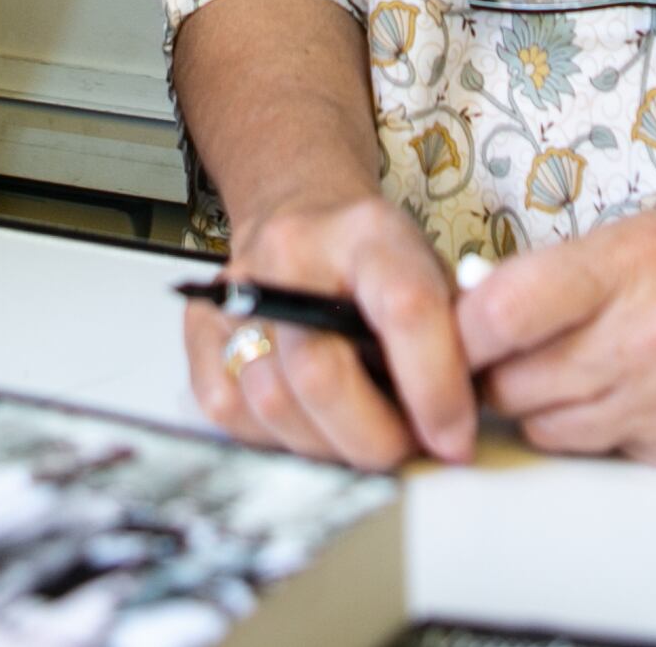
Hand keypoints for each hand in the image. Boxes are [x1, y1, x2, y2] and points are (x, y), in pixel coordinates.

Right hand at [183, 198, 477, 470]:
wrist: (301, 208)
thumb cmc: (376, 258)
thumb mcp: (434, 275)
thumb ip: (456, 339)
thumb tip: (455, 431)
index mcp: (367, 233)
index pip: (403, 309)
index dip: (435, 388)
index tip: (454, 439)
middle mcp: (290, 254)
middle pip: (319, 371)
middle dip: (373, 436)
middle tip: (406, 447)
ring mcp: (235, 289)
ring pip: (272, 402)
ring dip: (329, 445)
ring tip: (364, 434)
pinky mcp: (199, 325)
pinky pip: (229, 412)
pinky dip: (278, 436)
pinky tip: (312, 421)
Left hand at [456, 211, 655, 474]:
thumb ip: (569, 270)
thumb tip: (483, 303)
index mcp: (636, 263)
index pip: (497, 311)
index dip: (456, 327)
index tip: (449, 326)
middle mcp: (648, 338)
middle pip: (509, 381)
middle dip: (493, 370)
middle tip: (503, 351)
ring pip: (544, 426)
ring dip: (539, 403)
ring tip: (570, 368)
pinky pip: (600, 452)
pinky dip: (596, 429)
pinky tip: (625, 396)